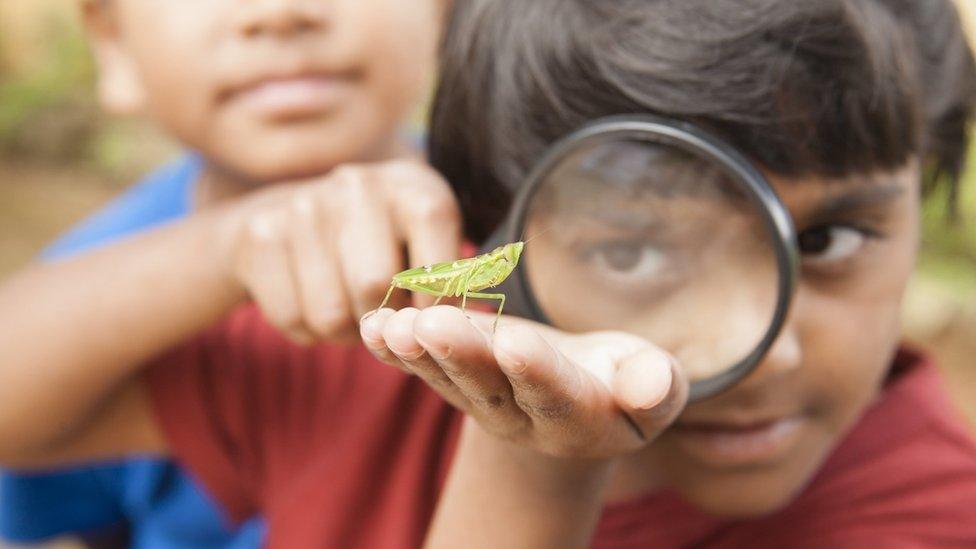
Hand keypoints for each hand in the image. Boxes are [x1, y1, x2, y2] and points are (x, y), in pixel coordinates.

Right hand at [213, 160, 461, 344]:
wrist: (289, 215)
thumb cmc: (380, 244)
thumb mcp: (423, 244)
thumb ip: (449, 280)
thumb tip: (460, 325)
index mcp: (414, 188)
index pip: (437, 267)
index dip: (432, 309)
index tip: (426, 317)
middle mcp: (361, 185)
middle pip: (375, 290)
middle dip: (381, 323)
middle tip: (381, 317)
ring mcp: (305, 205)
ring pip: (332, 315)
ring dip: (344, 333)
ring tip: (349, 310)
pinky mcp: (261, 234)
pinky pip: (292, 319)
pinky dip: (307, 331)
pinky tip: (312, 302)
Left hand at [360, 306, 687, 458]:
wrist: (580, 397)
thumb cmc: (625, 381)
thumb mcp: (655, 385)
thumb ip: (655, 386)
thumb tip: (651, 384)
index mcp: (578, 417)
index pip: (556, 396)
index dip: (537, 371)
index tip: (516, 342)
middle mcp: (523, 418)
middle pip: (489, 388)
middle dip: (461, 356)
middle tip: (432, 326)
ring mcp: (483, 402)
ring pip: (449, 379)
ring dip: (419, 354)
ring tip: (392, 327)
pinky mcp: (457, 381)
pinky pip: (424, 369)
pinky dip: (396, 351)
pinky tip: (372, 328)